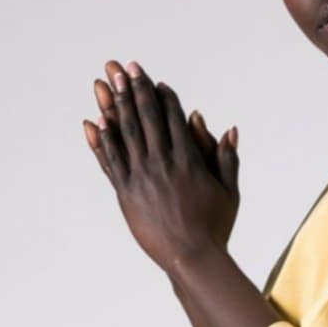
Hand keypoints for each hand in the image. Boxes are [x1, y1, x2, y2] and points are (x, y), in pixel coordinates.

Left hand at [82, 59, 239, 270]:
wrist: (192, 258)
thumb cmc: (215, 227)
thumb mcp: (229, 191)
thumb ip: (226, 158)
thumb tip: (230, 128)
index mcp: (189, 160)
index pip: (174, 118)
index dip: (163, 97)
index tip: (154, 81)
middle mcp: (164, 164)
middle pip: (148, 118)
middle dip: (135, 90)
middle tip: (125, 68)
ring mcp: (144, 178)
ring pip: (128, 134)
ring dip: (116, 106)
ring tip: (106, 84)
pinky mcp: (127, 194)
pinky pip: (113, 161)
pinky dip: (105, 140)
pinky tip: (97, 122)